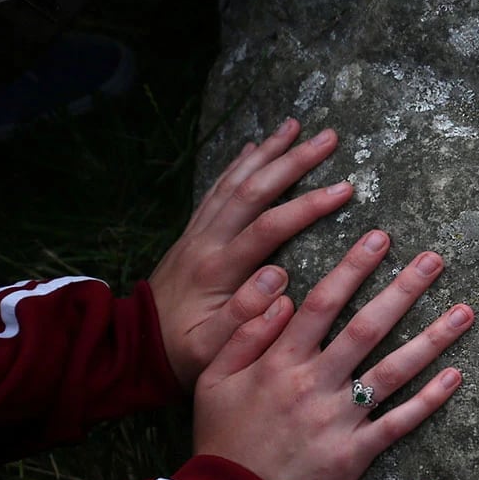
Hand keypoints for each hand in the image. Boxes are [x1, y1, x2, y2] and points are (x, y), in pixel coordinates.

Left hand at [148, 119, 349, 387]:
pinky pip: (217, 189)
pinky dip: (237, 164)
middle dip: (294, 161)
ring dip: (267, 152)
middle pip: (252, 189)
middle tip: (329, 137)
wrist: (132, 348)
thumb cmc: (183, 354)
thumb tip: (280, 278)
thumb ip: (245, 319)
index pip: (269, 227)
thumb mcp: (213, 350)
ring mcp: (197, 233)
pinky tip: (253, 147)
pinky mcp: (193, 233)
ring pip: (234, 181)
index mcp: (218, 269)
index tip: (346, 189)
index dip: (309, 206)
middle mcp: (206, 241)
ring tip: (296, 126)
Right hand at [192, 230, 471, 479]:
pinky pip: (399, 422)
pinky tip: (456, 375)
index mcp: (278, 362)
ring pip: (393, 371)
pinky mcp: (355, 453)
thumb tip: (280, 289)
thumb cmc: (220, 439)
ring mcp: (338, 420)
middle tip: (436, 260)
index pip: (323, 303)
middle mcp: (313, 384)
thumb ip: (244, 332)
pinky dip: (429, 399)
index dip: (354, 268)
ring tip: (465, 312)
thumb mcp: (214, 381)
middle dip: (404, 290)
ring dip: (432, 340)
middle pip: (367, 327)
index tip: (381, 239)